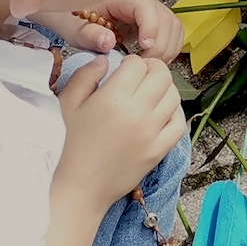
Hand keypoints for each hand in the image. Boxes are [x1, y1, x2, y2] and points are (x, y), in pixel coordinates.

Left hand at [38, 0, 186, 60]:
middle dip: (161, 44)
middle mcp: (140, 1)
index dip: (151, 27)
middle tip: (146, 65)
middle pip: (166, 18)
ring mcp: (148, 11)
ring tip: (150, 65)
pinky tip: (154, 61)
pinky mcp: (151, 23)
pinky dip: (168, 48)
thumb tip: (109, 42)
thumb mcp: (73, 28)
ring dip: (168, 48)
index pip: (147, 6)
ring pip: (173, 26)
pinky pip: (171, 33)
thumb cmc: (70, 18)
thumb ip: (89, 34)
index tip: (145, 48)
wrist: (69, 15)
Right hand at [53, 53, 184, 208]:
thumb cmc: (72, 143)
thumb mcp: (68, 103)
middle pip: (162, 75)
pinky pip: (179, 123)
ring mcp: (151, 132)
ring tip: (151, 93)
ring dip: (165, 89)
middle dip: (153, 69)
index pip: (137, 64)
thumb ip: (85, 75)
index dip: (132, 62)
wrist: (82, 185)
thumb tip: (106, 60)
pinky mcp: (159, 149)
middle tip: (143, 75)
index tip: (125, 69)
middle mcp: (136, 112)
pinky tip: (161, 113)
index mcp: (113, 98)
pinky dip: (174, 114)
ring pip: (174, 96)